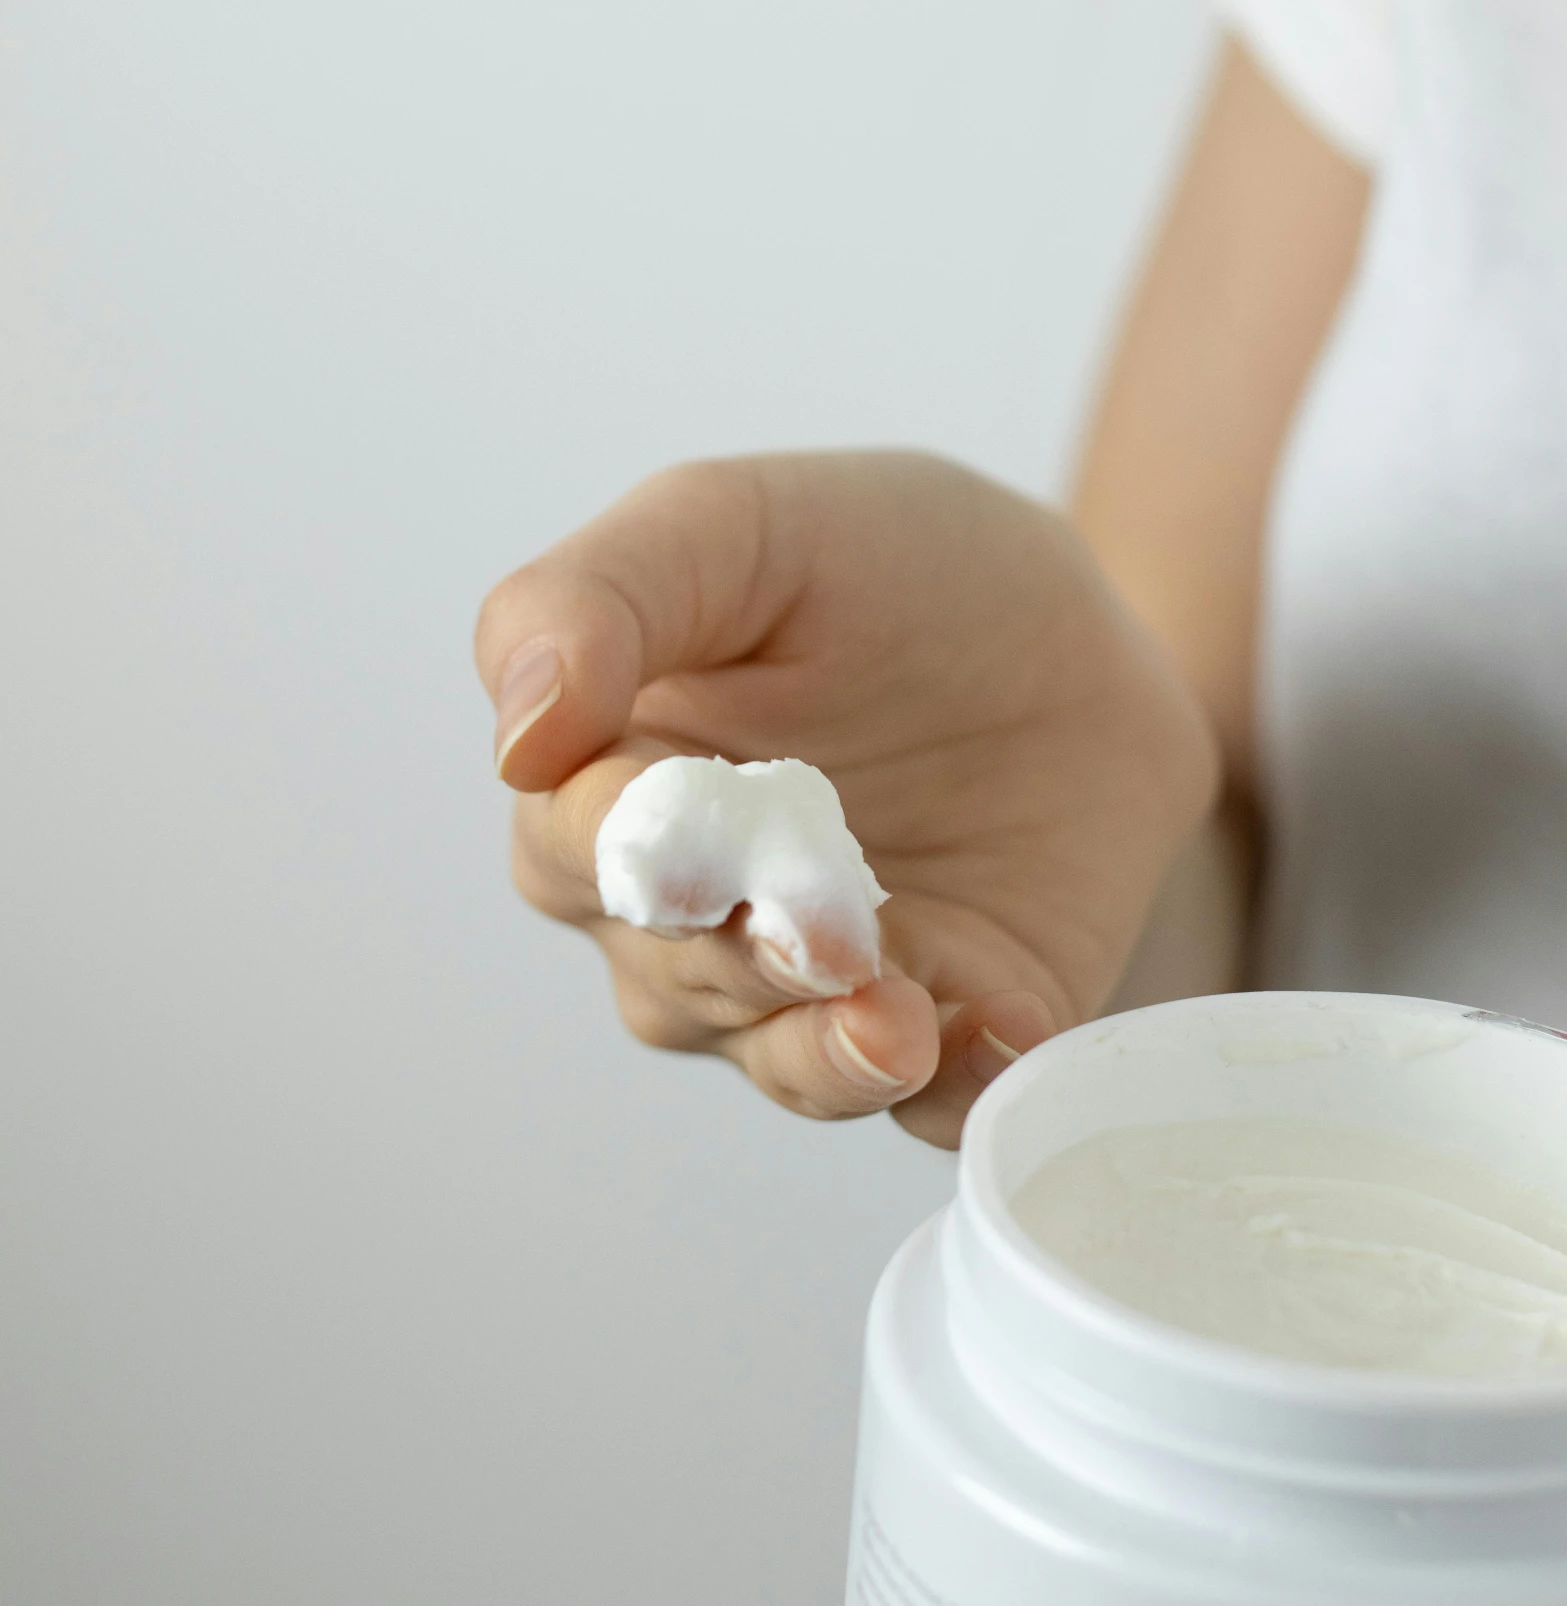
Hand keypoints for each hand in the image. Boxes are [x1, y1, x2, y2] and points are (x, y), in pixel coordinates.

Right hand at [475, 452, 1217, 1147]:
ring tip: (898, 1021)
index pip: (574, 847)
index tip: (678, 840)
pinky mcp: (959, 1024)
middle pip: (672, 976)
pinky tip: (1002, 1024)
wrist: (1080, 620)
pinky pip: (945, 1102)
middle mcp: (699, 914)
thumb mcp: (734, 524)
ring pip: (789, 1062)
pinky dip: (969, 1081)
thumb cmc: (880, 562)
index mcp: (617, 785)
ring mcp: (827, 985)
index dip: (621, 850)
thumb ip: (601, 596)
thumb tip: (518, 737)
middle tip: (820, 930)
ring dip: (833, 1051)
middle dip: (738, 961)